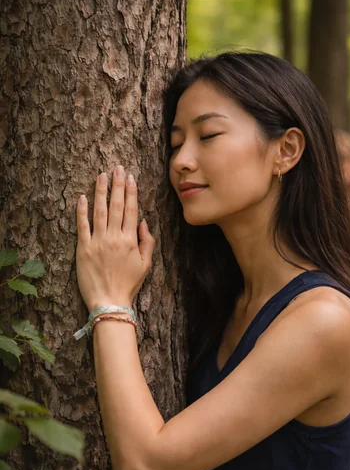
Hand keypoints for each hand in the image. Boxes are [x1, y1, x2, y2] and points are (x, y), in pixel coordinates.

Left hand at [76, 165, 154, 311]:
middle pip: (117, 205)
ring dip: (100, 192)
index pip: (131, 210)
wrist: (110, 302)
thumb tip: (144, 222)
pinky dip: (81, 211)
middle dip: (117, 185)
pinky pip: (82, 226)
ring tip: (101, 175)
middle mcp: (114, 237)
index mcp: (130, 240)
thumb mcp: (146, 265)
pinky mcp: (83, 249)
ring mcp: (98, 242)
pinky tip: (82, 197)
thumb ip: (147, 242)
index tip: (129, 177)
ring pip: (99, 211)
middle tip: (117, 168)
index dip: (131, 192)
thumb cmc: (129, 284)